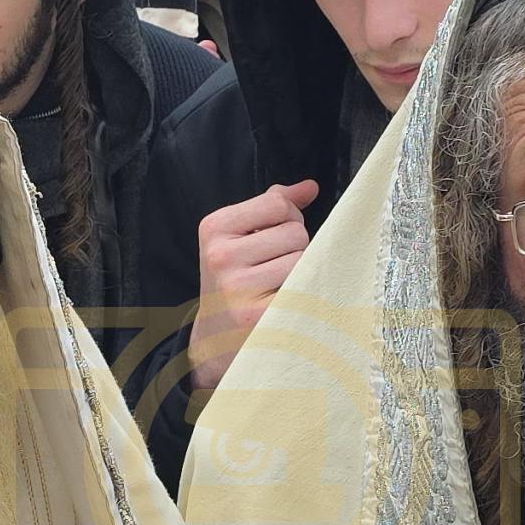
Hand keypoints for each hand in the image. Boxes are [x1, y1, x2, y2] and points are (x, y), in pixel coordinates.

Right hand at [187, 178, 317, 397]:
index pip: (277, 203)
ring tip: (276, 285)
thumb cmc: (234, 280)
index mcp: (214, 228)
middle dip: (294, 247)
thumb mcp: (240, 237)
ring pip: (302, 260)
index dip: (288, 217)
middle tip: (273, 267)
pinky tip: (283, 301)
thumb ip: (273, 207)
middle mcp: (221, 256)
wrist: (215, 337)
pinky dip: (302, 292)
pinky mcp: (258, 315)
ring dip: (299, 271)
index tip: (274, 236)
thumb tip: (310, 187)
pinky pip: (303, 287)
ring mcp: (238, 287)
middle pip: (295, 231)